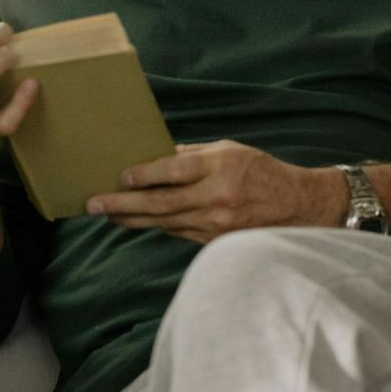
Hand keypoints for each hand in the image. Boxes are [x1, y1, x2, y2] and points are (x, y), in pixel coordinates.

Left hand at [85, 140, 347, 243]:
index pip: (175, 171)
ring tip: (106, 213)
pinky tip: (136, 221)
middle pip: (162, 203)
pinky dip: (156, 226)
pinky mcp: (215, 241)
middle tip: (94, 204)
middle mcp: (217, 198)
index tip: (120, 177)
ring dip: (132, 219)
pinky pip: (178, 233)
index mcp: (221, 167)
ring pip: (164, 223)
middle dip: (123, 205)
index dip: (146, 175)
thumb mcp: (229, 151)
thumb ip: (192, 155)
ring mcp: (216, 224)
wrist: (296, 207)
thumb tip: (153, 156)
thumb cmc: (260, 171)